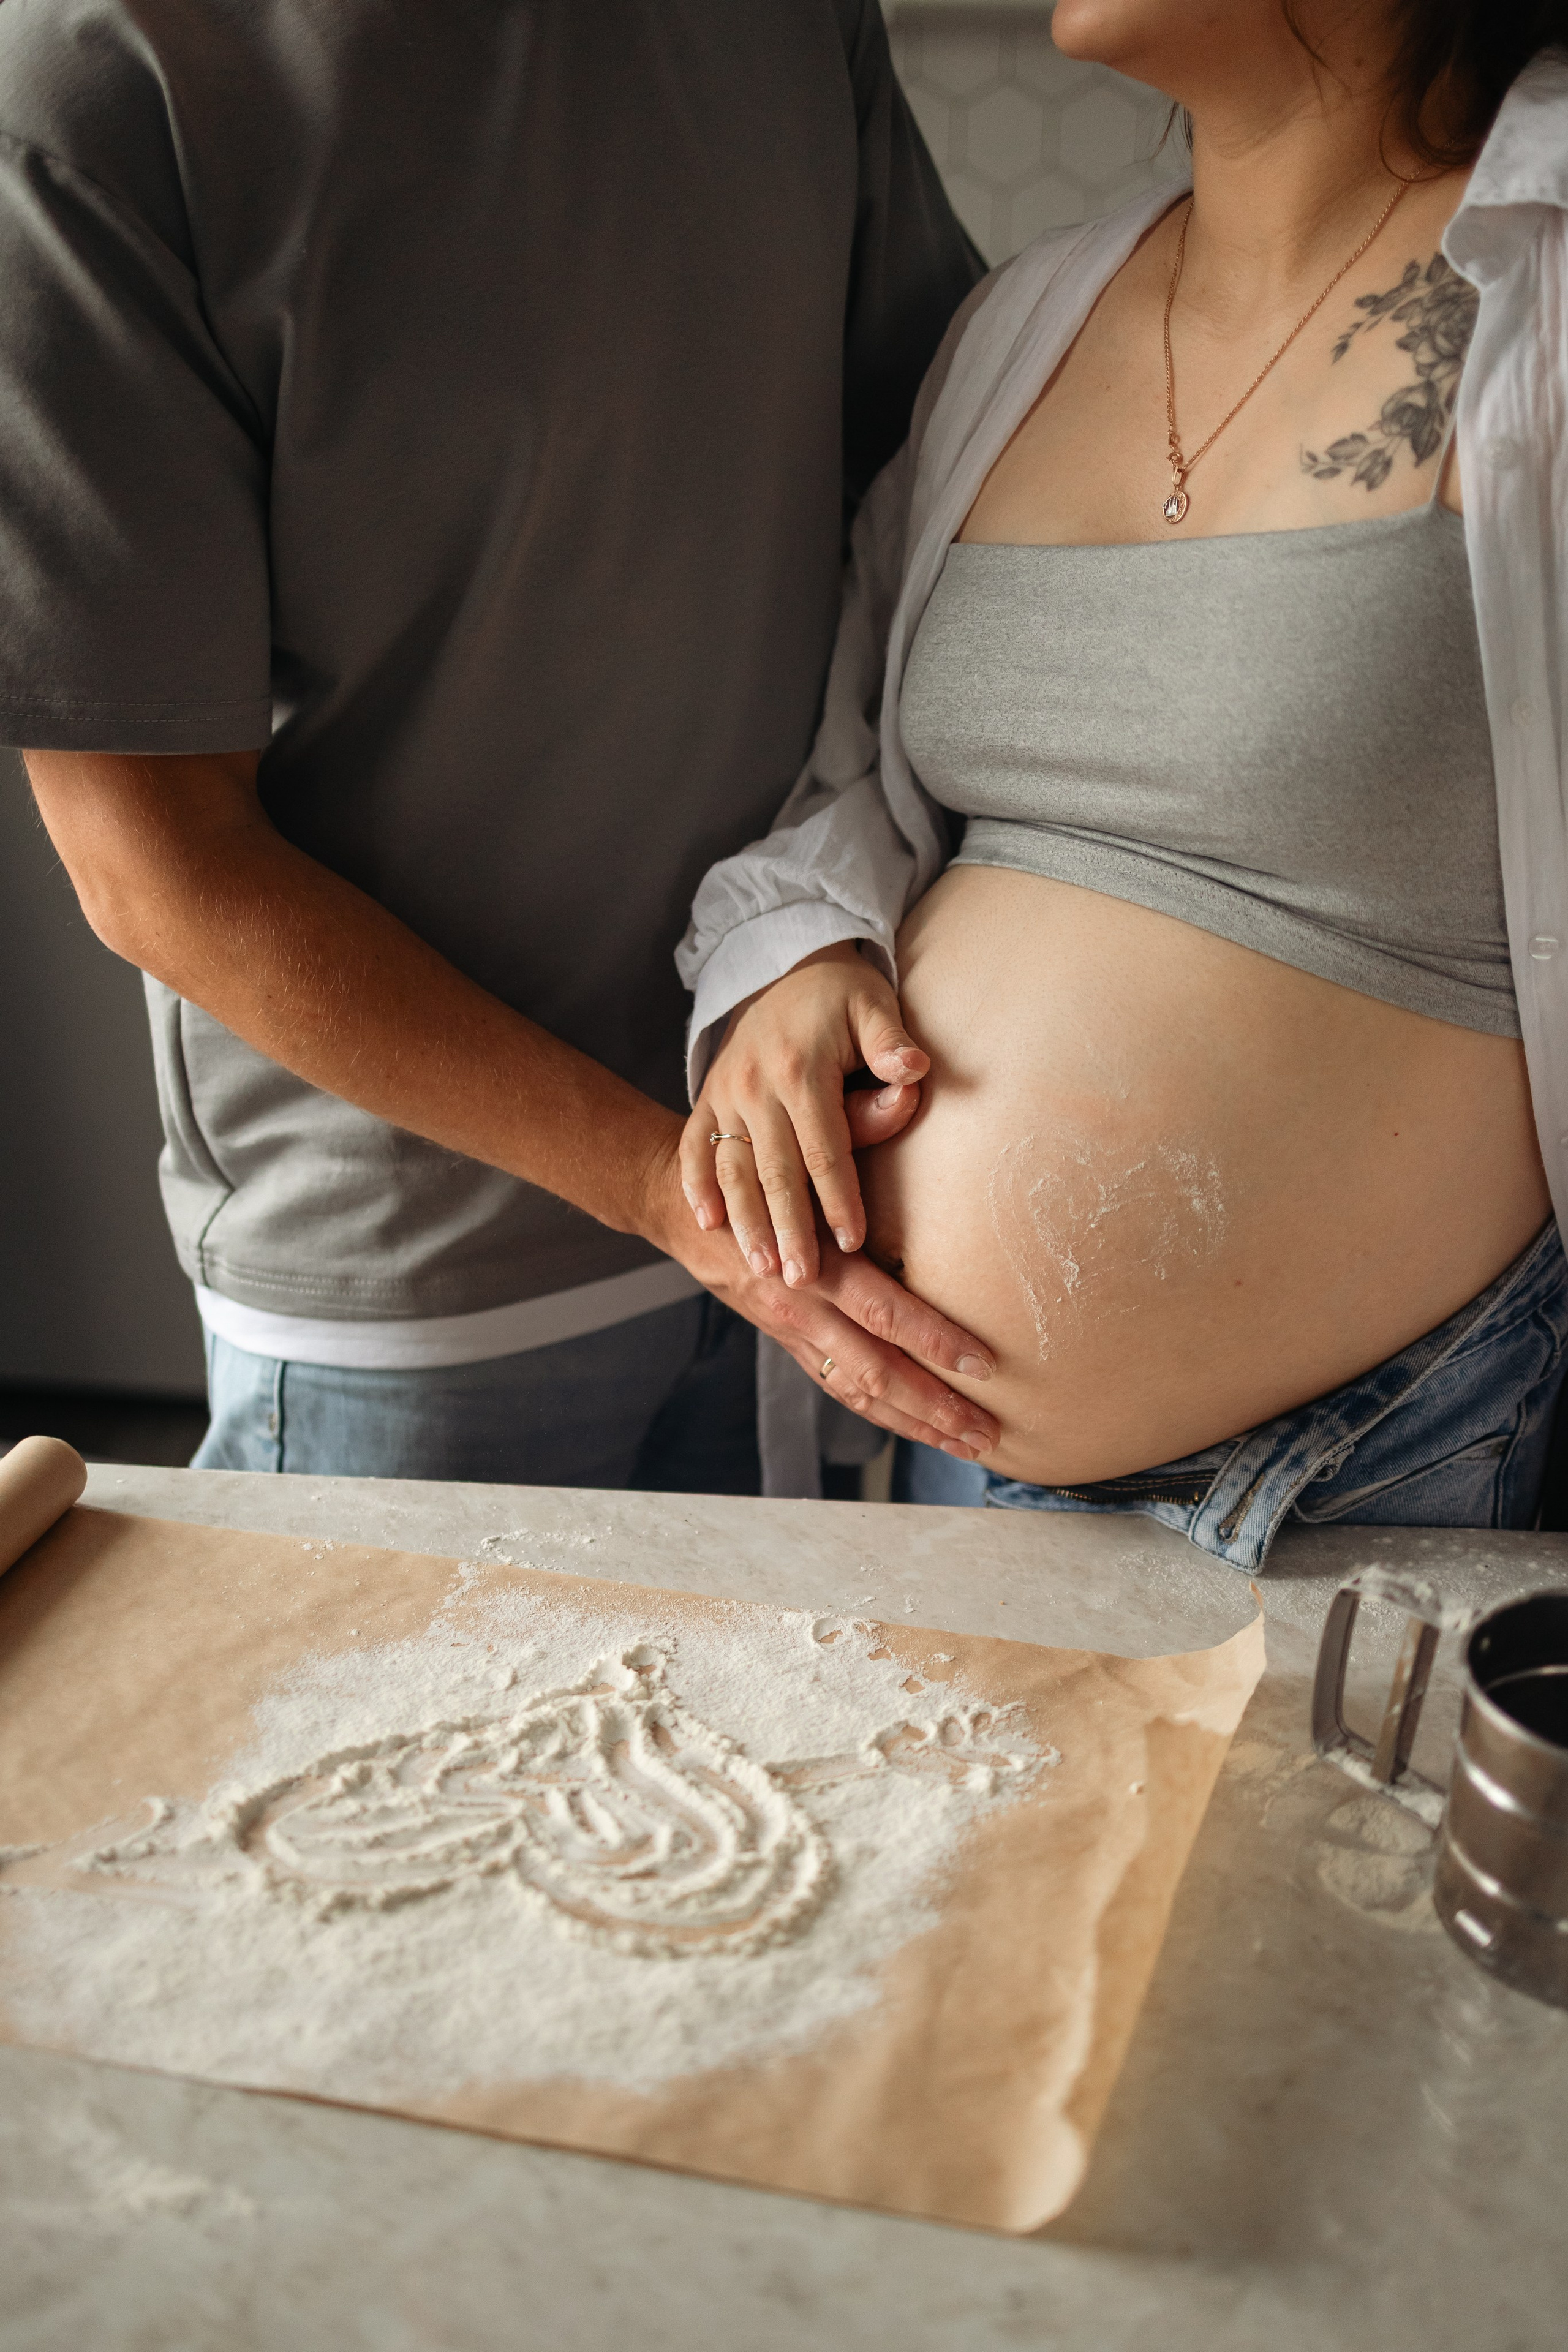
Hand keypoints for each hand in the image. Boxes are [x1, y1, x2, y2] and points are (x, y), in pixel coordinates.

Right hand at [650, 1137, 997, 1459]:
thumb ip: (861, 1120)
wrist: (677, 1202)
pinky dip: (880, 1412)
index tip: (986, 1364)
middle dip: (934, 1407)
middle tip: (989, 1433)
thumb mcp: (802, 1133)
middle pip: (875, 1371)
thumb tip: (911, 1087)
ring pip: (857, 1391)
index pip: (884, 1310)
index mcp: (812, 1259)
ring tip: (970, 1445)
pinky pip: (839, 1387)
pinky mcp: (789, 1341)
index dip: (934, 1340)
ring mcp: (793, 1330)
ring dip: (914, 1423)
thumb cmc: (755, 1158)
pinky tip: (920, 1428)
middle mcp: (801, 1305)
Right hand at [681, 944, 929, 1285]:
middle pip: (774, 1169)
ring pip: (732, 1168)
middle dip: (788, 1227)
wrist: (783, 967)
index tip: (852, 1242)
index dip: (839, 1195)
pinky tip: (706, 1223)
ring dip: (744, 1220)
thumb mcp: (872, 1004)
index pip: (824, 1146)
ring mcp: (724, 1094)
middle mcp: (755, 1086)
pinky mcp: (705, 1099)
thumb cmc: (841, 997)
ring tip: (758, 1267)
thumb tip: (913, 1069)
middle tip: (801, 1278)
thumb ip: (890, 1042)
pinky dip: (697, 1186)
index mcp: (801, 1069)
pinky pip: (693, 1148)